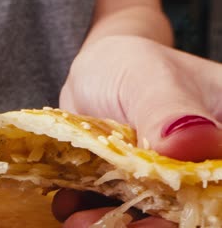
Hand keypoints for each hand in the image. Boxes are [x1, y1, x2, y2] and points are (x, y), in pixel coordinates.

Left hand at [56, 35, 221, 226]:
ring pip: (150, 215)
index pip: (218, 183)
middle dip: (151, 226)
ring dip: (115, 225)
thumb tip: (191, 142)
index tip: (159, 218)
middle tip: (111, 226)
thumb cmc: (129, 65)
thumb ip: (169, 109)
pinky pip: (116, 208)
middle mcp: (200, 162)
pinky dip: (92, 211)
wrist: (97, 71)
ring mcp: (163, 180)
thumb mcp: (149, 79)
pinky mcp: (130, 186)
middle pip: (188, 210)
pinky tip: (70, 205)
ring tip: (80, 220)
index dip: (200, 210)